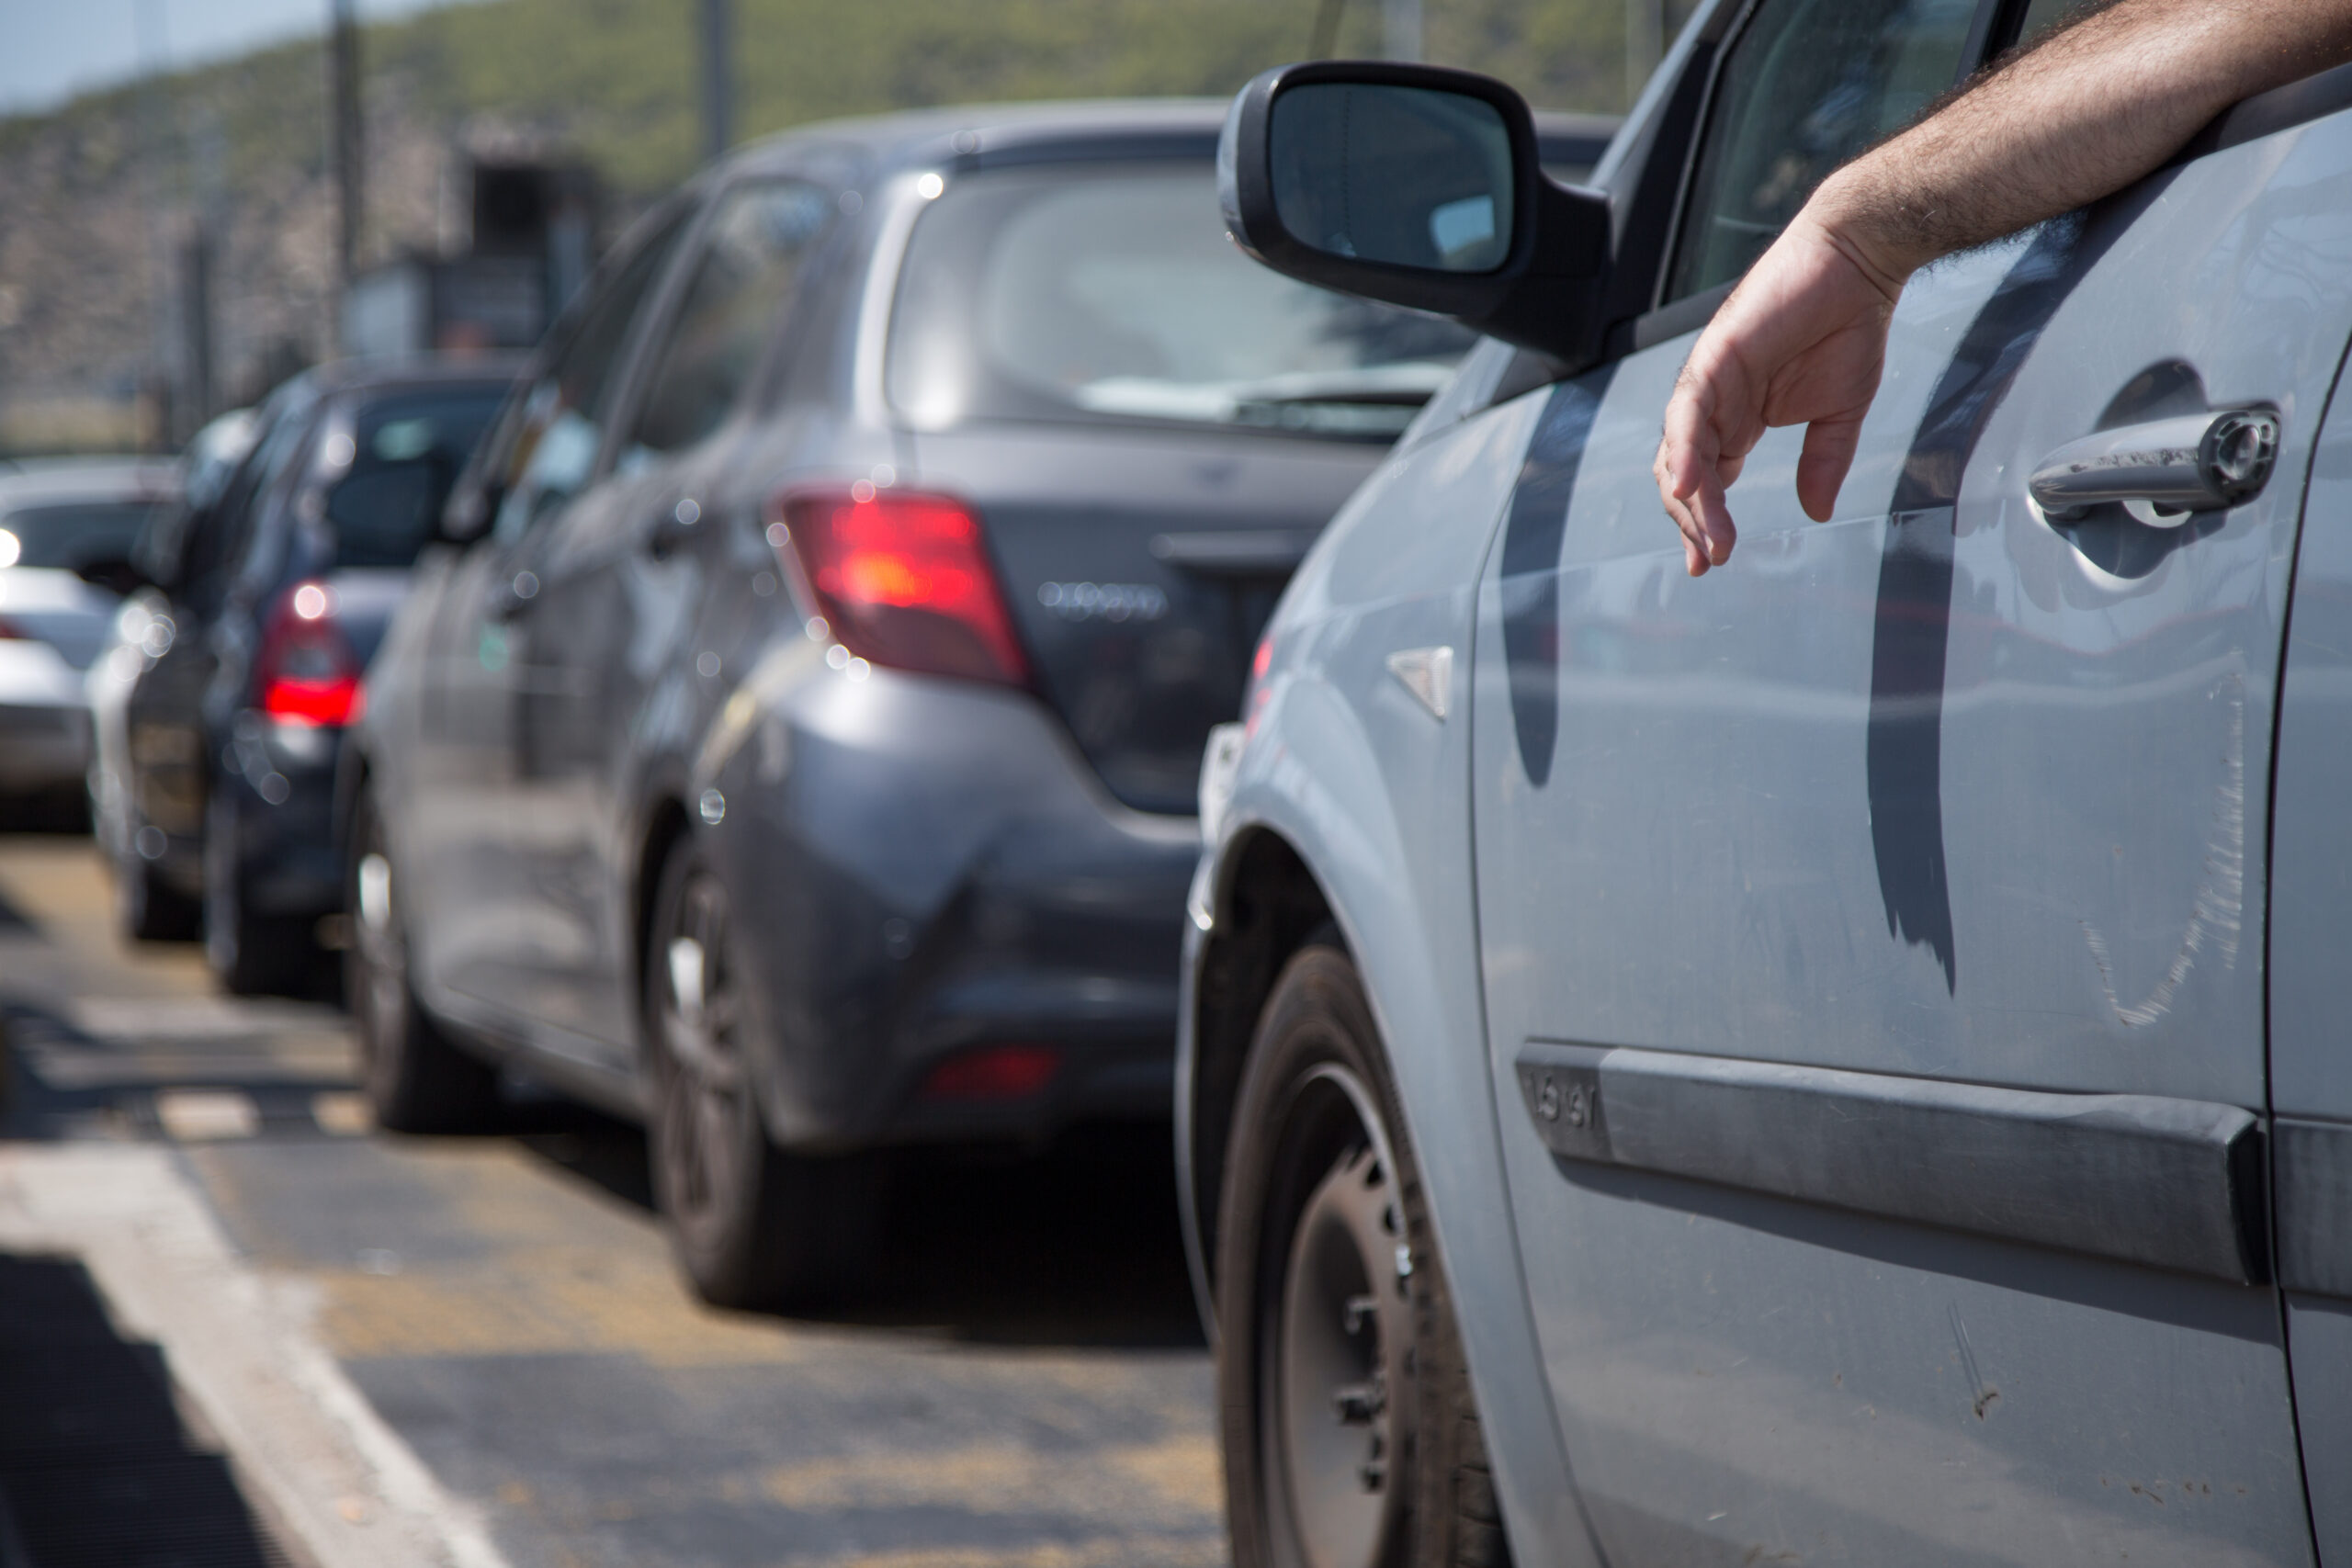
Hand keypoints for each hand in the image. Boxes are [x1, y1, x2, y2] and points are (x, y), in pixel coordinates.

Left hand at [1653, 211, 1906, 575]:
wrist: (1860, 263)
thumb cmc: (1848, 326)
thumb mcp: (1840, 413)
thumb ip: (1823, 462)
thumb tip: (1816, 513)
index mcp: (1738, 420)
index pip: (1708, 482)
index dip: (1705, 523)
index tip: (1711, 562)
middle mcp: (1715, 405)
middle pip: (1685, 475)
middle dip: (1693, 522)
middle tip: (1708, 560)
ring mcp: (1710, 380)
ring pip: (1682, 451)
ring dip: (1693, 501)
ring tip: (1708, 541)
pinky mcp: (1715, 355)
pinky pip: (1689, 411)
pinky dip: (1686, 449)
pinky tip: (1688, 486)